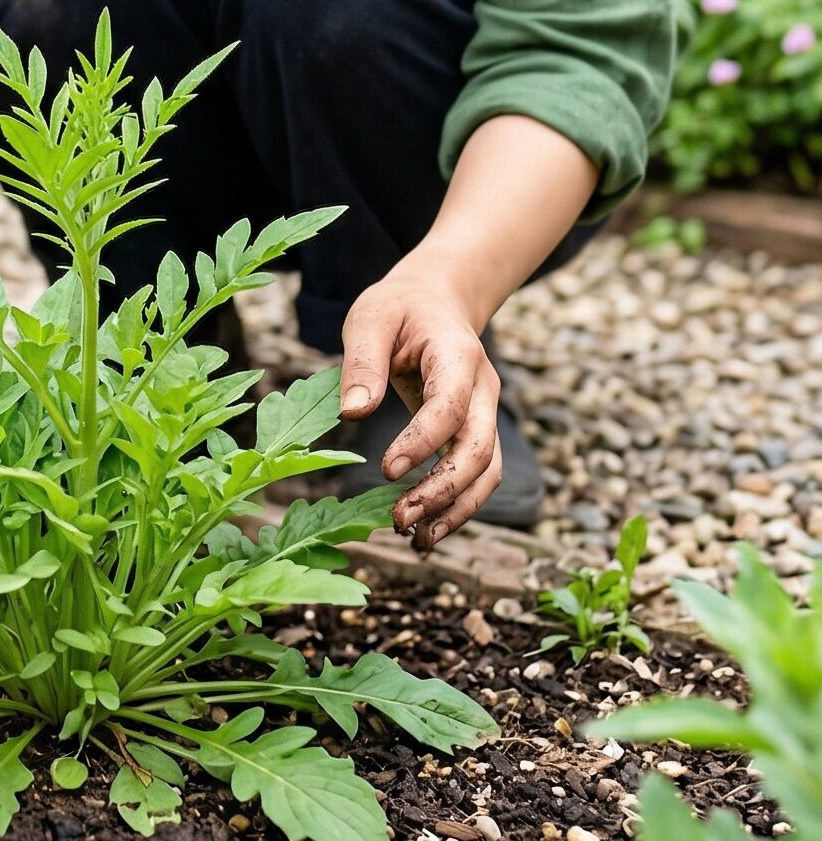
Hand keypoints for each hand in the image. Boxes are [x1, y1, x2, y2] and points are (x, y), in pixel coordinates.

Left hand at [339, 264, 501, 550]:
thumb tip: (352, 411)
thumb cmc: (397, 309)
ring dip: (457, 509)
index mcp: (457, 356)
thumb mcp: (369, 318)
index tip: (386, 469)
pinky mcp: (476, 431)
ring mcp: (485, 413)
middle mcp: (482, 389)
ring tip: (417, 539)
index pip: (448, 408)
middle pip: (478, 449)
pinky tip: (428, 529)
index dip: (421, 443)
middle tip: (399, 517)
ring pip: (487, 471)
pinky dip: (459, 505)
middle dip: (443, 490)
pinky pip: (478, 475)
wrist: (435, 301)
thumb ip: (363, 361)